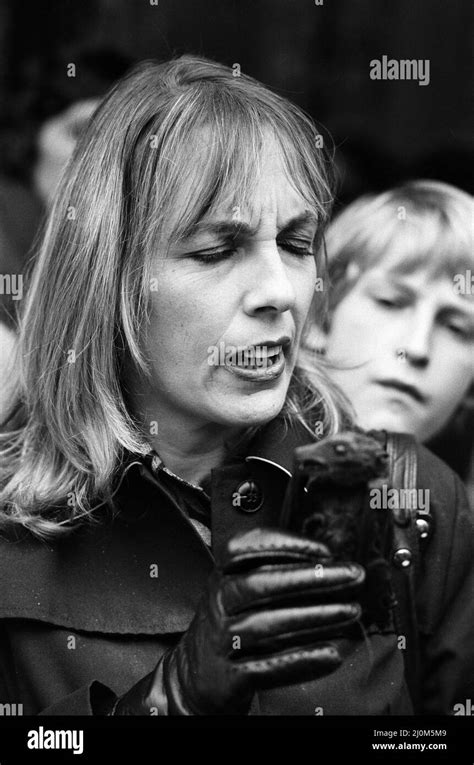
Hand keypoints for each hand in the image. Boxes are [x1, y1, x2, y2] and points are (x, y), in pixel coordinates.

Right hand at [113, 527, 363, 714]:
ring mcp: (222, 640)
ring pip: (268, 625)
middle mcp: (220, 603)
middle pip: (260, 584)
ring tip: (351, 610)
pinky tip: (332, 654)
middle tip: (351, 575)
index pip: (245, 549)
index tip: (324, 550)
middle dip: (311, 578)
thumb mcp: (238, 591)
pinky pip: (269, 667)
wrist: (194, 677)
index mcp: (223, 575)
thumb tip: (329, 562)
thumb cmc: (231, 624)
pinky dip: (302, 661)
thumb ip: (273, 574)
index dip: (285, 545)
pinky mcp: (230, 677)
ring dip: (315, 616)